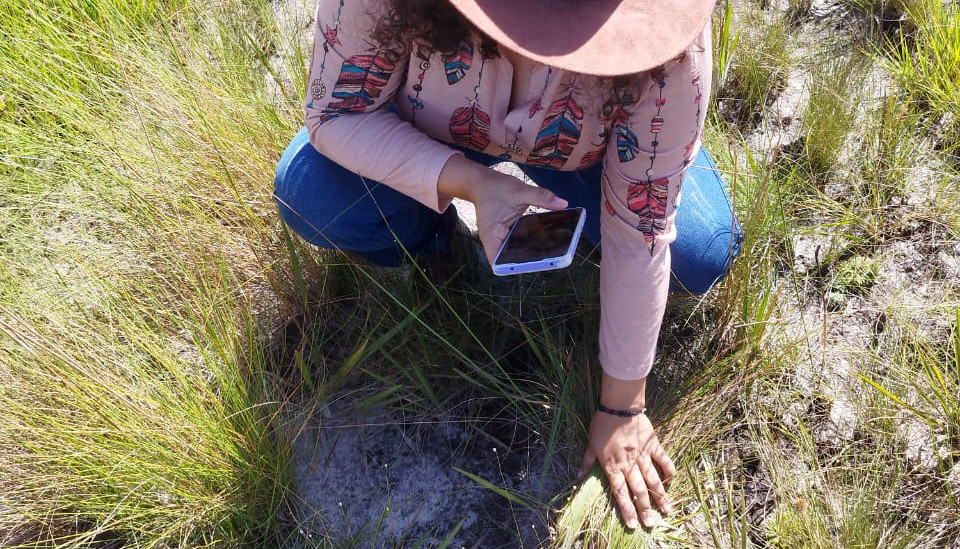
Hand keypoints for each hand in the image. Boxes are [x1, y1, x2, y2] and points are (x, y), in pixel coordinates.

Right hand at [469, 173, 567, 262]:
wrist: (482, 182)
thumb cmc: (494, 187)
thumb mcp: (519, 190)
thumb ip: (541, 197)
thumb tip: (563, 204)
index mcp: (491, 236)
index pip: (499, 263)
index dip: (515, 267)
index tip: (534, 262)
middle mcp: (495, 241)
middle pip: (511, 260)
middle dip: (529, 260)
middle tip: (550, 256)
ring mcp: (502, 239)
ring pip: (517, 253)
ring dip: (532, 252)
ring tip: (552, 251)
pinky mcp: (508, 234)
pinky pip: (520, 242)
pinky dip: (531, 241)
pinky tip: (547, 238)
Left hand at [579, 408, 675, 528]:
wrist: (618, 407)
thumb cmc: (601, 425)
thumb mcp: (590, 444)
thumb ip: (586, 462)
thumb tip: (577, 478)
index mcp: (613, 466)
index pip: (620, 492)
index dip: (626, 509)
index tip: (632, 524)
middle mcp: (629, 464)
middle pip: (638, 490)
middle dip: (644, 509)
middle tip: (650, 524)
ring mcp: (642, 455)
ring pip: (652, 479)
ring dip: (660, 496)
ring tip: (667, 510)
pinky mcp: (652, 445)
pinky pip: (663, 460)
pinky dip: (668, 470)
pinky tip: (671, 481)